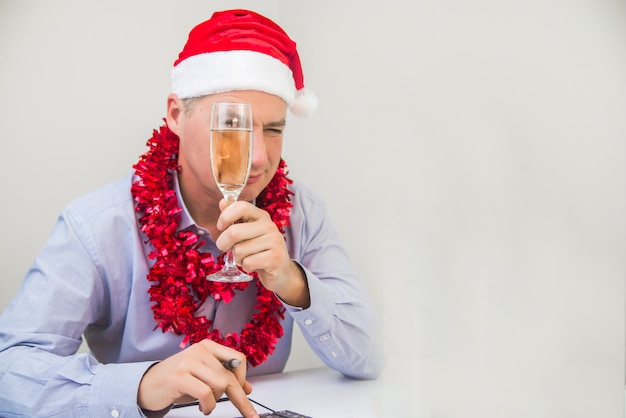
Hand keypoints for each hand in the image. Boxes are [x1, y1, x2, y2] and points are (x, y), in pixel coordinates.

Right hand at [137, 340, 258, 416]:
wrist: (146, 385)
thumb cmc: (177, 381)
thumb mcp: (203, 377)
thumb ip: (223, 378)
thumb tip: (247, 388)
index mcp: (208, 346)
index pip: (238, 359)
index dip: (244, 378)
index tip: (246, 393)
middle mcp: (200, 350)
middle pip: (230, 376)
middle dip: (240, 398)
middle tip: (248, 413)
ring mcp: (189, 362)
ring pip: (220, 384)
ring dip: (217, 401)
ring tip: (207, 404)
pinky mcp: (180, 376)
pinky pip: (206, 393)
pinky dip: (209, 405)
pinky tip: (203, 408)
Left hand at [216, 199, 309, 307]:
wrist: (280, 270)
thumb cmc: (259, 250)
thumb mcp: (247, 231)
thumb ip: (235, 217)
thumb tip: (222, 202)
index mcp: (261, 216)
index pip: (241, 207)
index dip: (225, 216)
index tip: (220, 227)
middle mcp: (269, 226)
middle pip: (234, 232)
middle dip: (224, 243)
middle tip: (226, 248)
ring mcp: (274, 241)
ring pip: (239, 250)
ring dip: (238, 258)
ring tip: (248, 257)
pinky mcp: (275, 257)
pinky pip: (248, 262)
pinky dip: (246, 267)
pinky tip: (254, 265)